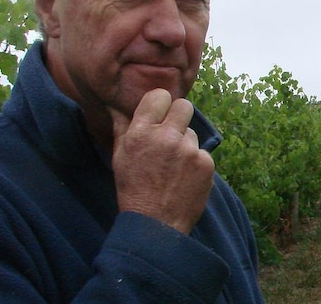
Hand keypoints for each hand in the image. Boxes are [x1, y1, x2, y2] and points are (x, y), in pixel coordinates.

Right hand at [109, 88, 214, 233]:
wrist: (155, 224)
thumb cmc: (133, 189)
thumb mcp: (120, 157)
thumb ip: (121, 127)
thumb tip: (115, 105)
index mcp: (142, 132)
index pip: (160, 96)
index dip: (160, 104)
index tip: (159, 113)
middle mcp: (167, 137)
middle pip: (184, 106)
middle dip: (178, 116)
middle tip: (171, 133)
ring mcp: (190, 150)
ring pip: (193, 132)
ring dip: (185, 143)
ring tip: (173, 165)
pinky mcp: (206, 163)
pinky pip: (202, 152)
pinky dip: (195, 162)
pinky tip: (184, 177)